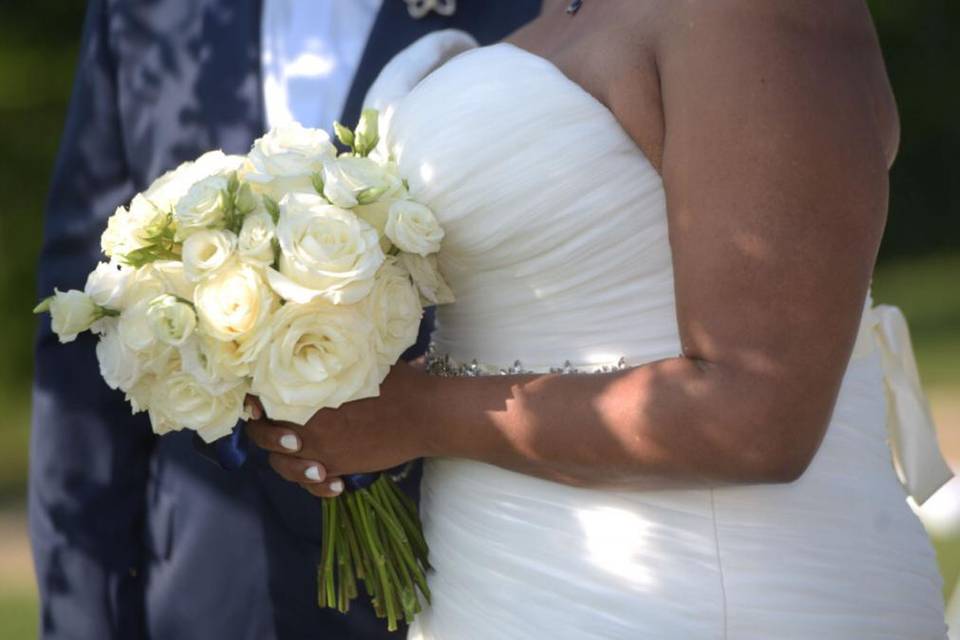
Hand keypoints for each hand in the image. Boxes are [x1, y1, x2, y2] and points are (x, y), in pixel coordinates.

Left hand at [246, 361, 433, 497]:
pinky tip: (320, 474)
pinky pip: (311, 483)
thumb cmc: (398, 383)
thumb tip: (325, 346)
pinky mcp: (339, 467)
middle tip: (266, 419)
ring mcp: (322, 450)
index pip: (265, 399)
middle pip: (264, 435)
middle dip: (261, 428)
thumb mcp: (361, 362)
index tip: (256, 395)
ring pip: (282, 464)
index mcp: (309, 397)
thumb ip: (334, 363)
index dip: (255, 399)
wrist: (424, 416)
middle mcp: (309, 426)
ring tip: (294, 448)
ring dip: (281, 458)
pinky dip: (311, 482)